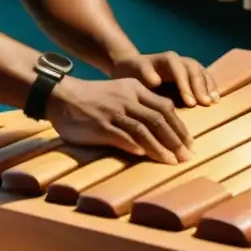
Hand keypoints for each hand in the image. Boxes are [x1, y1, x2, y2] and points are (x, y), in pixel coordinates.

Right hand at [45, 76, 194, 163]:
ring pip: (143, 130)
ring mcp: (113, 112)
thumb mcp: (119, 93)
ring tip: (171, 162)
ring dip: (160, 148)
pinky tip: (144, 156)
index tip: (188, 143)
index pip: (165, 107)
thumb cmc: (93, 99)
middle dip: (175, 140)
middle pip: (158, 119)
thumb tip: (162, 129)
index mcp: (135, 89)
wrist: (61, 97)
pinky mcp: (100, 125)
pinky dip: (135, 146)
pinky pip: (121, 136)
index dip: (179, 127)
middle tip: (186, 157)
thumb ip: (140, 107)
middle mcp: (127, 99)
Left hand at [110, 52, 218, 106]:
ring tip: (212, 102)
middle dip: (200, 87)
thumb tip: (156, 81)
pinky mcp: (190, 75)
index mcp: (165, 59)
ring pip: (201, 72)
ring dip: (208, 87)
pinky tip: (215, 100)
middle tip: (205, 104)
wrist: (131, 70)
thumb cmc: (132, 73)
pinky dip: (211, 87)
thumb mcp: (133, 72)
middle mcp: (179, 60)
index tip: (190, 103)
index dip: (186, 85)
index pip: (179, 69)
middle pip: (193, 69)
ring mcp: (186, 66)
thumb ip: (144, 74)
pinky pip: (204, 78)